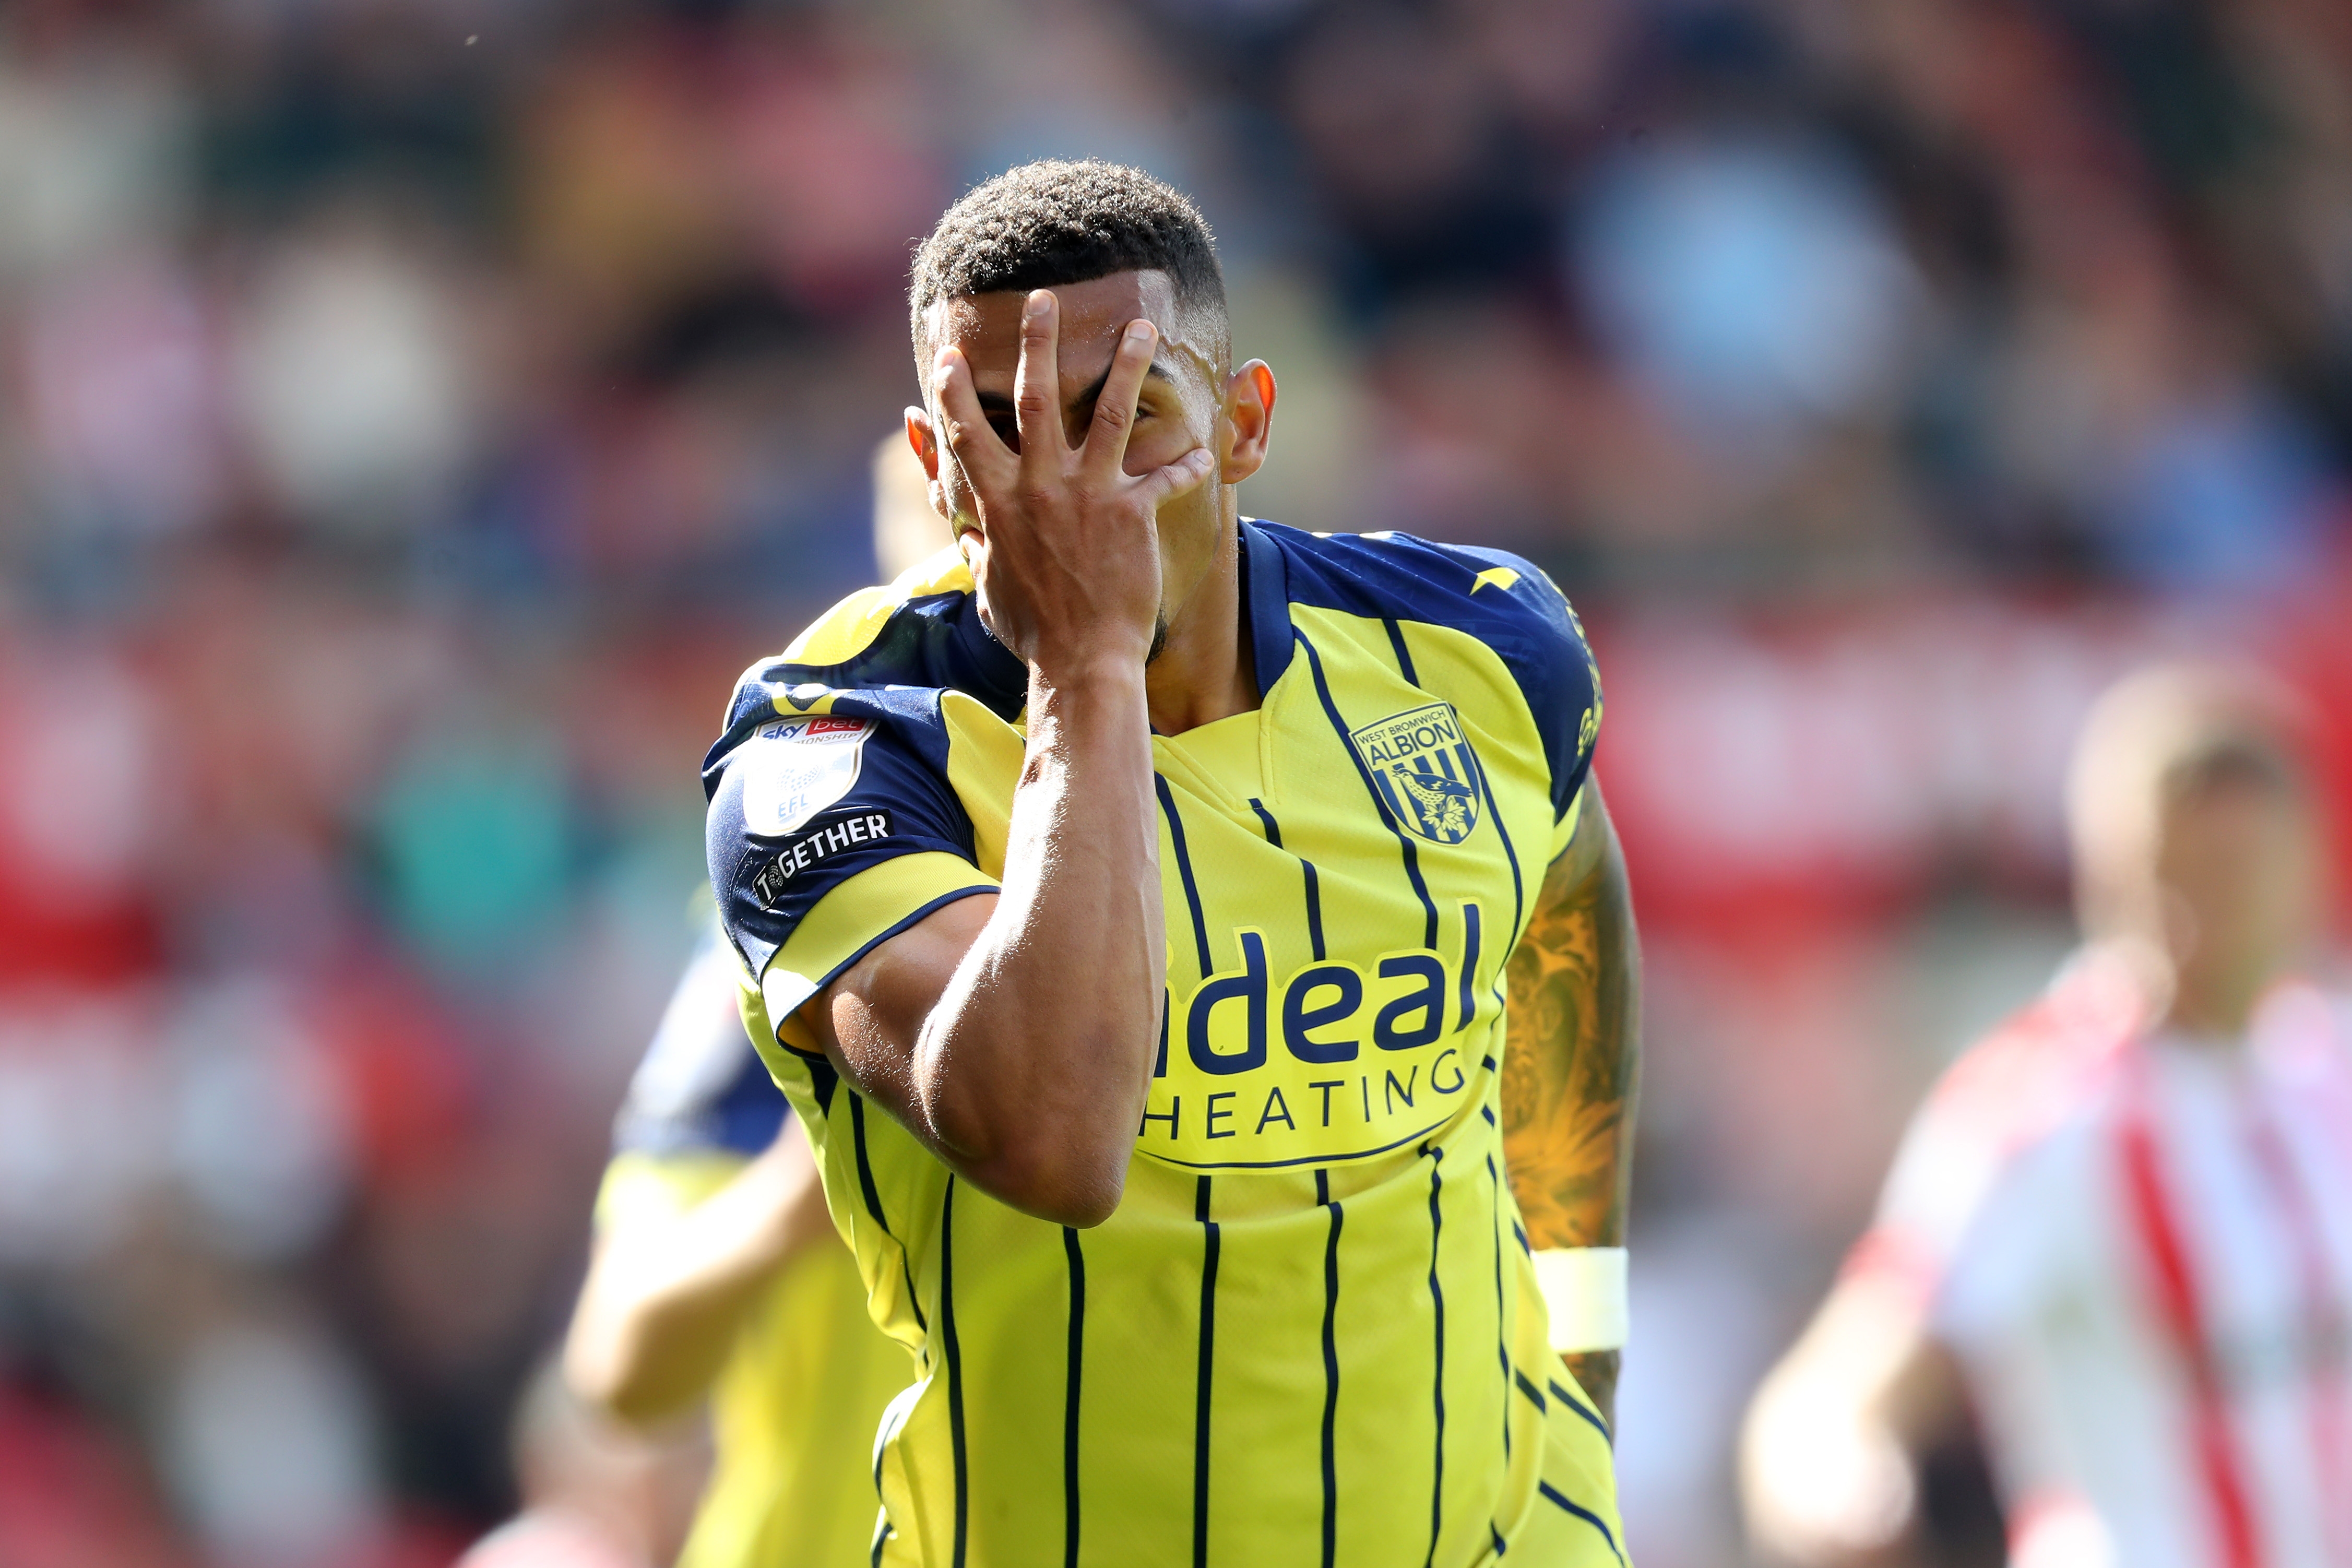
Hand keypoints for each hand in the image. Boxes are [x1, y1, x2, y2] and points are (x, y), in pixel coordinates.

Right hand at [932, 290, 1215, 681]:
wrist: (1082, 661)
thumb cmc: (1033, 629)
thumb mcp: (989, 582)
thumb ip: (974, 540)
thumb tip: (958, 528)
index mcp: (999, 501)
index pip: (968, 432)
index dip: (953, 389)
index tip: (948, 350)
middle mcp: (1040, 485)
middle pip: (1034, 397)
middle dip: (1037, 342)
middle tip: (1043, 297)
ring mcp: (1087, 494)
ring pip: (1109, 412)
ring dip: (1127, 364)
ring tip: (1142, 326)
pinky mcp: (1132, 512)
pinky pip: (1165, 475)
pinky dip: (1186, 462)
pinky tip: (1205, 451)